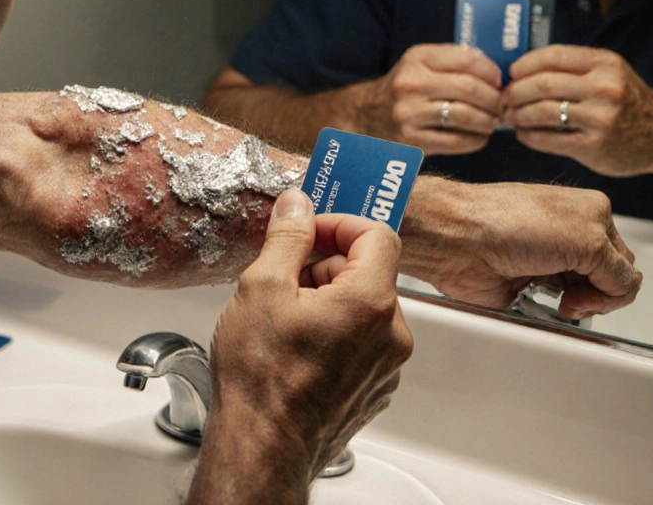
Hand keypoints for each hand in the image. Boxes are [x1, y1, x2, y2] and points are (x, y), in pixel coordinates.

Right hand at [190, 190, 411, 501]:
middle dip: (326, 264)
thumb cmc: (261, 377)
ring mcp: (385, 367)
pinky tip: (295, 347)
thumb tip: (297, 204)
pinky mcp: (372, 390)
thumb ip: (287, 237)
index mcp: (371, 302)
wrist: (262, 447)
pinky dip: (334, 333)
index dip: (339, 223)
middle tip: (284, 277)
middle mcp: (391, 335)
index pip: (377, 234)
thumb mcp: (262, 288)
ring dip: (328, 300)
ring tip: (283, 317)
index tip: (308, 231)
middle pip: (369, 272)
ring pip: (364, 309)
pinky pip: (362, 344)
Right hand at [365, 44, 502, 154]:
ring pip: (465, 115)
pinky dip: (475, 141)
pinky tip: (478, 137)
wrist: (366, 115)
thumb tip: (495, 72)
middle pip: (469, 88)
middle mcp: (410, 83)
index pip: (467, 59)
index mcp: (417, 58)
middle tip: (500, 106)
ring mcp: (408, 113)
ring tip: (491, 122)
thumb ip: (454, 61)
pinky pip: (455, 141)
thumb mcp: (421, 64)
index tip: (499, 83)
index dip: (492, 72)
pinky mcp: (410, 140)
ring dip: (487, 121)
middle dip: (494, 99)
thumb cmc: (406, 89)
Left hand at [404, 180, 640, 318]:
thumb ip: (618, 269)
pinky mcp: (524, 286)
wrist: (458, 239)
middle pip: (607, 281)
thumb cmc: (509, 222)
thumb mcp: (588, 239)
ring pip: (582, 298)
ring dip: (574, 304)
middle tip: (570, 293)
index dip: (614, 281)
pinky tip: (535, 301)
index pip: (625, 261)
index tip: (592, 284)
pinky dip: (551, 315)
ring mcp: (547, 262)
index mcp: (591, 213)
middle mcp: (570, 236)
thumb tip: (621, 290)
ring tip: (553, 298)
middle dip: (596, 294)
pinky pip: (551, 311)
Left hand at [502, 45, 652, 176]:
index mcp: (605, 64)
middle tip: (503, 99)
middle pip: (542, 84)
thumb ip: (572, 68)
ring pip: (542, 111)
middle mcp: (604, 88)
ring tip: (510, 118)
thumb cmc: (625, 101)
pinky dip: (528, 136)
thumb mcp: (609, 73)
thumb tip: (519, 71)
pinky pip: (548, 139)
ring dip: (518, 115)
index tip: (511, 73)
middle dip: (514, 92)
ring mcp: (600, 119)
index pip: (553, 56)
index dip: (524, 64)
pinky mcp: (594, 146)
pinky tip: (524, 134)